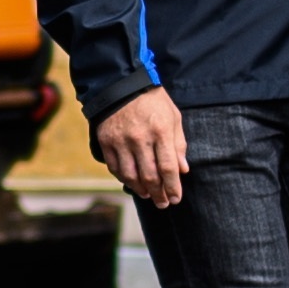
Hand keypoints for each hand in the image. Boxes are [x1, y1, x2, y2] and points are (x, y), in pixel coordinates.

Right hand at [96, 86, 188, 208]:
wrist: (121, 84)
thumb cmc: (153, 101)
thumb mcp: (173, 117)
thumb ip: (179, 144)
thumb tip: (183, 170)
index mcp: (161, 131)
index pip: (168, 168)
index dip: (173, 187)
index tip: (176, 198)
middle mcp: (140, 138)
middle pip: (150, 176)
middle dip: (159, 194)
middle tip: (163, 203)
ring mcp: (121, 141)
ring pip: (131, 176)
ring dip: (141, 190)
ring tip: (148, 195)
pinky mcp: (106, 141)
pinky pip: (115, 167)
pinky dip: (124, 179)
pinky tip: (132, 182)